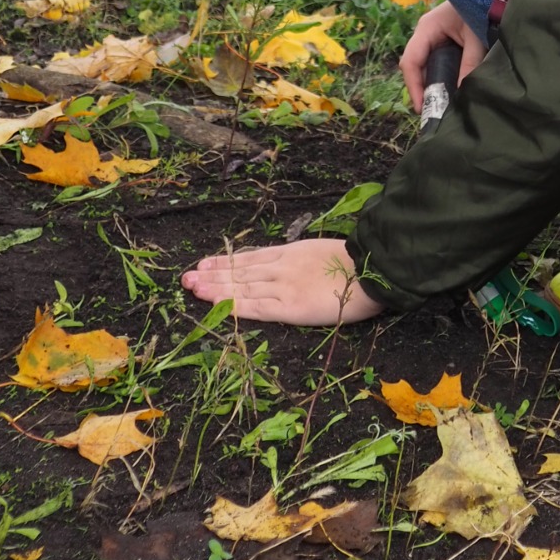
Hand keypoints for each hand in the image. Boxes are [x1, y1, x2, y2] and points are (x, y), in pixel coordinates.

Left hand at [181, 238, 384, 325]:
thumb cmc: (356, 263)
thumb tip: (289, 263)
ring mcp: (283, 286)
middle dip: (212, 275)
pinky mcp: (290, 307)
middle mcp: (281, 268)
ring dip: (216, 288)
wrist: (372, 269)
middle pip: (240, 271)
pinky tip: (217, 306)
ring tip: (192, 287)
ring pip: (242, 287)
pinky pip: (256, 307)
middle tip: (186, 277)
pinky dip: (235, 305)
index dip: (225, 262)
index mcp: (290, 253)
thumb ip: (301, 258)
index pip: (250, 258)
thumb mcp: (321, 251)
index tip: (204, 263)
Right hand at [400, 0, 485, 113]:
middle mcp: (425, 34)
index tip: (423, 107)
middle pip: (415, 67)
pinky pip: (436, 64)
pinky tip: (450, 91)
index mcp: (427, 28)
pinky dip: (441, 78)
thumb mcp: (476, 36)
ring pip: (424, 67)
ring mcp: (432, 38)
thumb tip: (462, 93)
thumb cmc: (480, 7)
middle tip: (433, 112)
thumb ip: (470, 63)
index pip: (410, 61)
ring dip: (432, 85)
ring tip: (442, 106)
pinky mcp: (443, 42)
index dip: (413, 86)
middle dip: (422, 90)